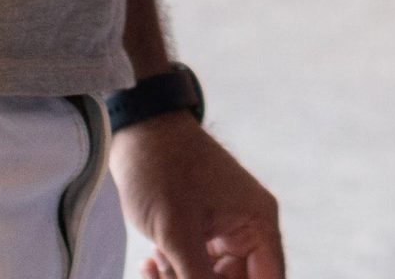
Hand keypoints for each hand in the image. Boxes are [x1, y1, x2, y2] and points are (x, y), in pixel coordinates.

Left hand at [110, 114, 282, 278]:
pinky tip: (150, 263)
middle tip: (166, 275)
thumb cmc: (160, 170)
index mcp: (257, 222)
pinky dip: (173, 271)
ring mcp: (225, 229)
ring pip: (212, 278)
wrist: (136, 131)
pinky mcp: (203, 230)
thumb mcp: (177, 235)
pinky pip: (196, 266)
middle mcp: (248, 227)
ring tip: (154, 265)